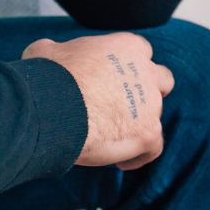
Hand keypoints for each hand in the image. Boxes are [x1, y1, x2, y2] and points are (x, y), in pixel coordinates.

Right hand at [23, 33, 174, 169]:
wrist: (52, 106)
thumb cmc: (48, 76)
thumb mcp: (47, 50)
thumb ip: (59, 50)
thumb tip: (48, 52)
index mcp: (126, 47)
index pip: (141, 52)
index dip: (129, 66)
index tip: (113, 80)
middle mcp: (145, 72)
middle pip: (161, 80)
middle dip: (149, 92)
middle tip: (126, 107)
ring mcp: (150, 103)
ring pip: (155, 116)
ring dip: (139, 125)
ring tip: (114, 140)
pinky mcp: (148, 132)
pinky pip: (153, 147)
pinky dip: (140, 156)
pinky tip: (120, 163)